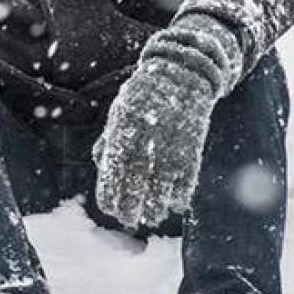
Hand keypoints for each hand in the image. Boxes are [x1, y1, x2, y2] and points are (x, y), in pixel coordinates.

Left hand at [92, 14, 241, 229]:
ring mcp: (171, 142)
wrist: (183, 72)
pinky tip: (174, 204)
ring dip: (155, 206)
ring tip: (149, 218)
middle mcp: (146, 137)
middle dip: (130, 206)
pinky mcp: (193, 144)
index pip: (113, 169)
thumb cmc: (145, 96)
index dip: (111, 192)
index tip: (109, 208)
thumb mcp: (121, 112)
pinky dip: (181, 193)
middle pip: (136, 181)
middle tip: (128, 221)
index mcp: (124, 128)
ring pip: (162, 184)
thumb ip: (110, 139)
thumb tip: (99, 166)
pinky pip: (187, 176)